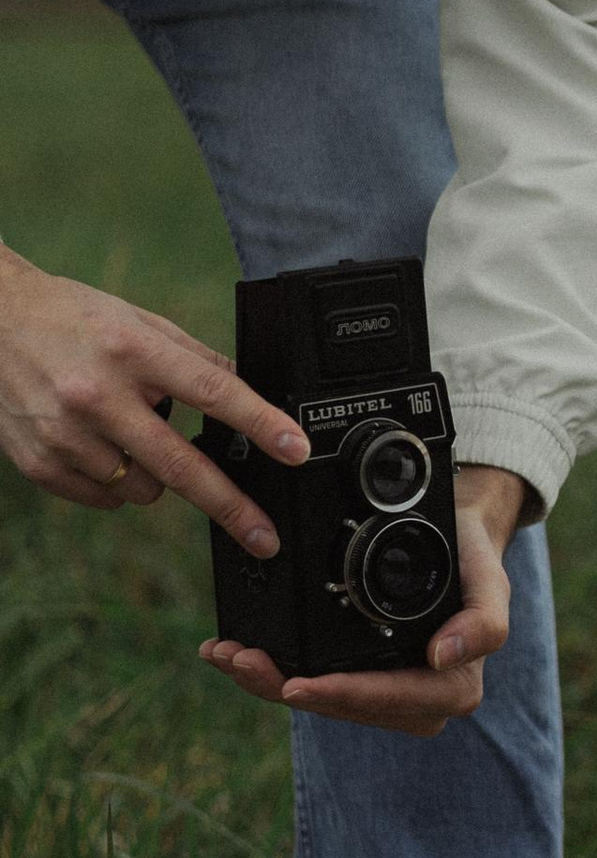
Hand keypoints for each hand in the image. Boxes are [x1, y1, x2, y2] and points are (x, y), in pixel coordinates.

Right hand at [0, 243, 307, 544]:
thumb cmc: (72, 320)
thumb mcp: (140, 322)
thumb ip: (194, 359)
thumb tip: (251, 393)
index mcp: (131, 350)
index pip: (211, 391)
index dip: (260, 423)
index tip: (295, 450)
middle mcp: (96, 394)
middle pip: (179, 464)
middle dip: (230, 507)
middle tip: (264, 536)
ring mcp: (64, 433)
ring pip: (142, 490)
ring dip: (159, 478)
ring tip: (132, 434)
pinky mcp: (40, 463)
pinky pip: (105, 499)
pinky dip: (117, 484)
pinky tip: (100, 446)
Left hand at [199, 463, 527, 737]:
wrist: (456, 538)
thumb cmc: (471, 557)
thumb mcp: (490, 580)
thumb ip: (486, 622)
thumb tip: (443, 657)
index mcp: (452, 687)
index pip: (390, 701)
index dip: (342, 694)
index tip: (297, 685)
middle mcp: (418, 700)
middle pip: (344, 707)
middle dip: (287, 688)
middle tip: (241, 660)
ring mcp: (385, 695)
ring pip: (321, 700)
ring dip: (268, 682)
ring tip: (227, 654)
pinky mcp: (358, 680)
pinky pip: (314, 684)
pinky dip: (271, 671)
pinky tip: (234, 653)